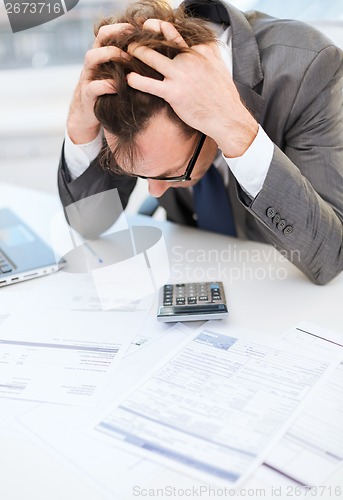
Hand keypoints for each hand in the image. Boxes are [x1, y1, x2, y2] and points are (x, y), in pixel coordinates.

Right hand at [67, 23, 132, 144]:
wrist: (88, 114)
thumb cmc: (108, 93)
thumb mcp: (117, 76)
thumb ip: (128, 65)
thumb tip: (153, 58)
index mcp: (101, 55)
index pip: (107, 32)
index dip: (121, 27)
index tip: (138, 29)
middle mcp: (93, 63)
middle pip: (100, 39)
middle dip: (116, 35)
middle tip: (134, 41)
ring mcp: (88, 77)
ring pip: (92, 57)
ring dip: (110, 55)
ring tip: (127, 59)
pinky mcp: (87, 95)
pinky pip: (94, 87)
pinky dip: (106, 85)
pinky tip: (119, 86)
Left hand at [127, 20, 257, 156]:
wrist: (227, 117)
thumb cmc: (224, 96)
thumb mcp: (220, 66)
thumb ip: (209, 53)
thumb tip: (204, 45)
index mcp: (200, 51)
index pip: (175, 33)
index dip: (159, 27)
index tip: (148, 25)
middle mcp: (189, 58)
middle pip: (160, 42)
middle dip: (143, 39)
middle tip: (131, 39)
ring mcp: (180, 75)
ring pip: (151, 58)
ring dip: (136, 54)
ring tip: (126, 53)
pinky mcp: (174, 93)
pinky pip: (149, 84)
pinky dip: (136, 80)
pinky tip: (129, 79)